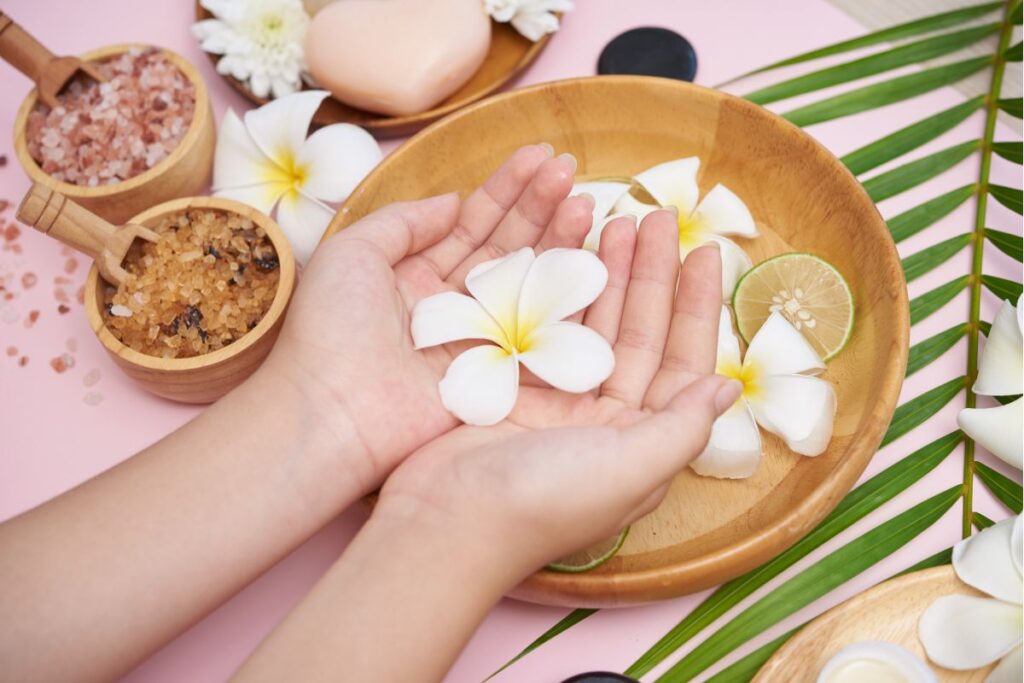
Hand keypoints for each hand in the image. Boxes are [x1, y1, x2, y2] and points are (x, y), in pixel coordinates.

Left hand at [257, 145, 596, 490]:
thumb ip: (403, 221)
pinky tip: (587, 260)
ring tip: (585, 203)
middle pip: (505, 247)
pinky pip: (537, 330)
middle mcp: (450, 305)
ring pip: (526, 282)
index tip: (539, 156)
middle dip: (539, 206)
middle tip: (571, 169)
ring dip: (557, 241)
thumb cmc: (330, 330)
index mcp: (414, 276)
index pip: (470, 223)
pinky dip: (563, 297)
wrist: (333, 410)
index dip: (506, 189)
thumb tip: (453, 200)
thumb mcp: (352, 252)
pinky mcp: (497, 373)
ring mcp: (476, 339)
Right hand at [378, 215, 741, 579]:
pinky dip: (556, 292)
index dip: (697, 306)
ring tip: (613, 221)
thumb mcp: (631, 470)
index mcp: (643, 442)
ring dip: (606, 275)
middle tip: (653, 217)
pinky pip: (545, 328)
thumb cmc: (545, 502)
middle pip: (639, 333)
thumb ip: (682, 428)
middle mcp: (606, 421)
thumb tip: (728, 389)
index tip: (705, 250)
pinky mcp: (512, 389)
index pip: (683, 362)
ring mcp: (557, 402)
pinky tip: (564, 252)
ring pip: (592, 324)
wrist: (446, 521)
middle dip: (650, 275)